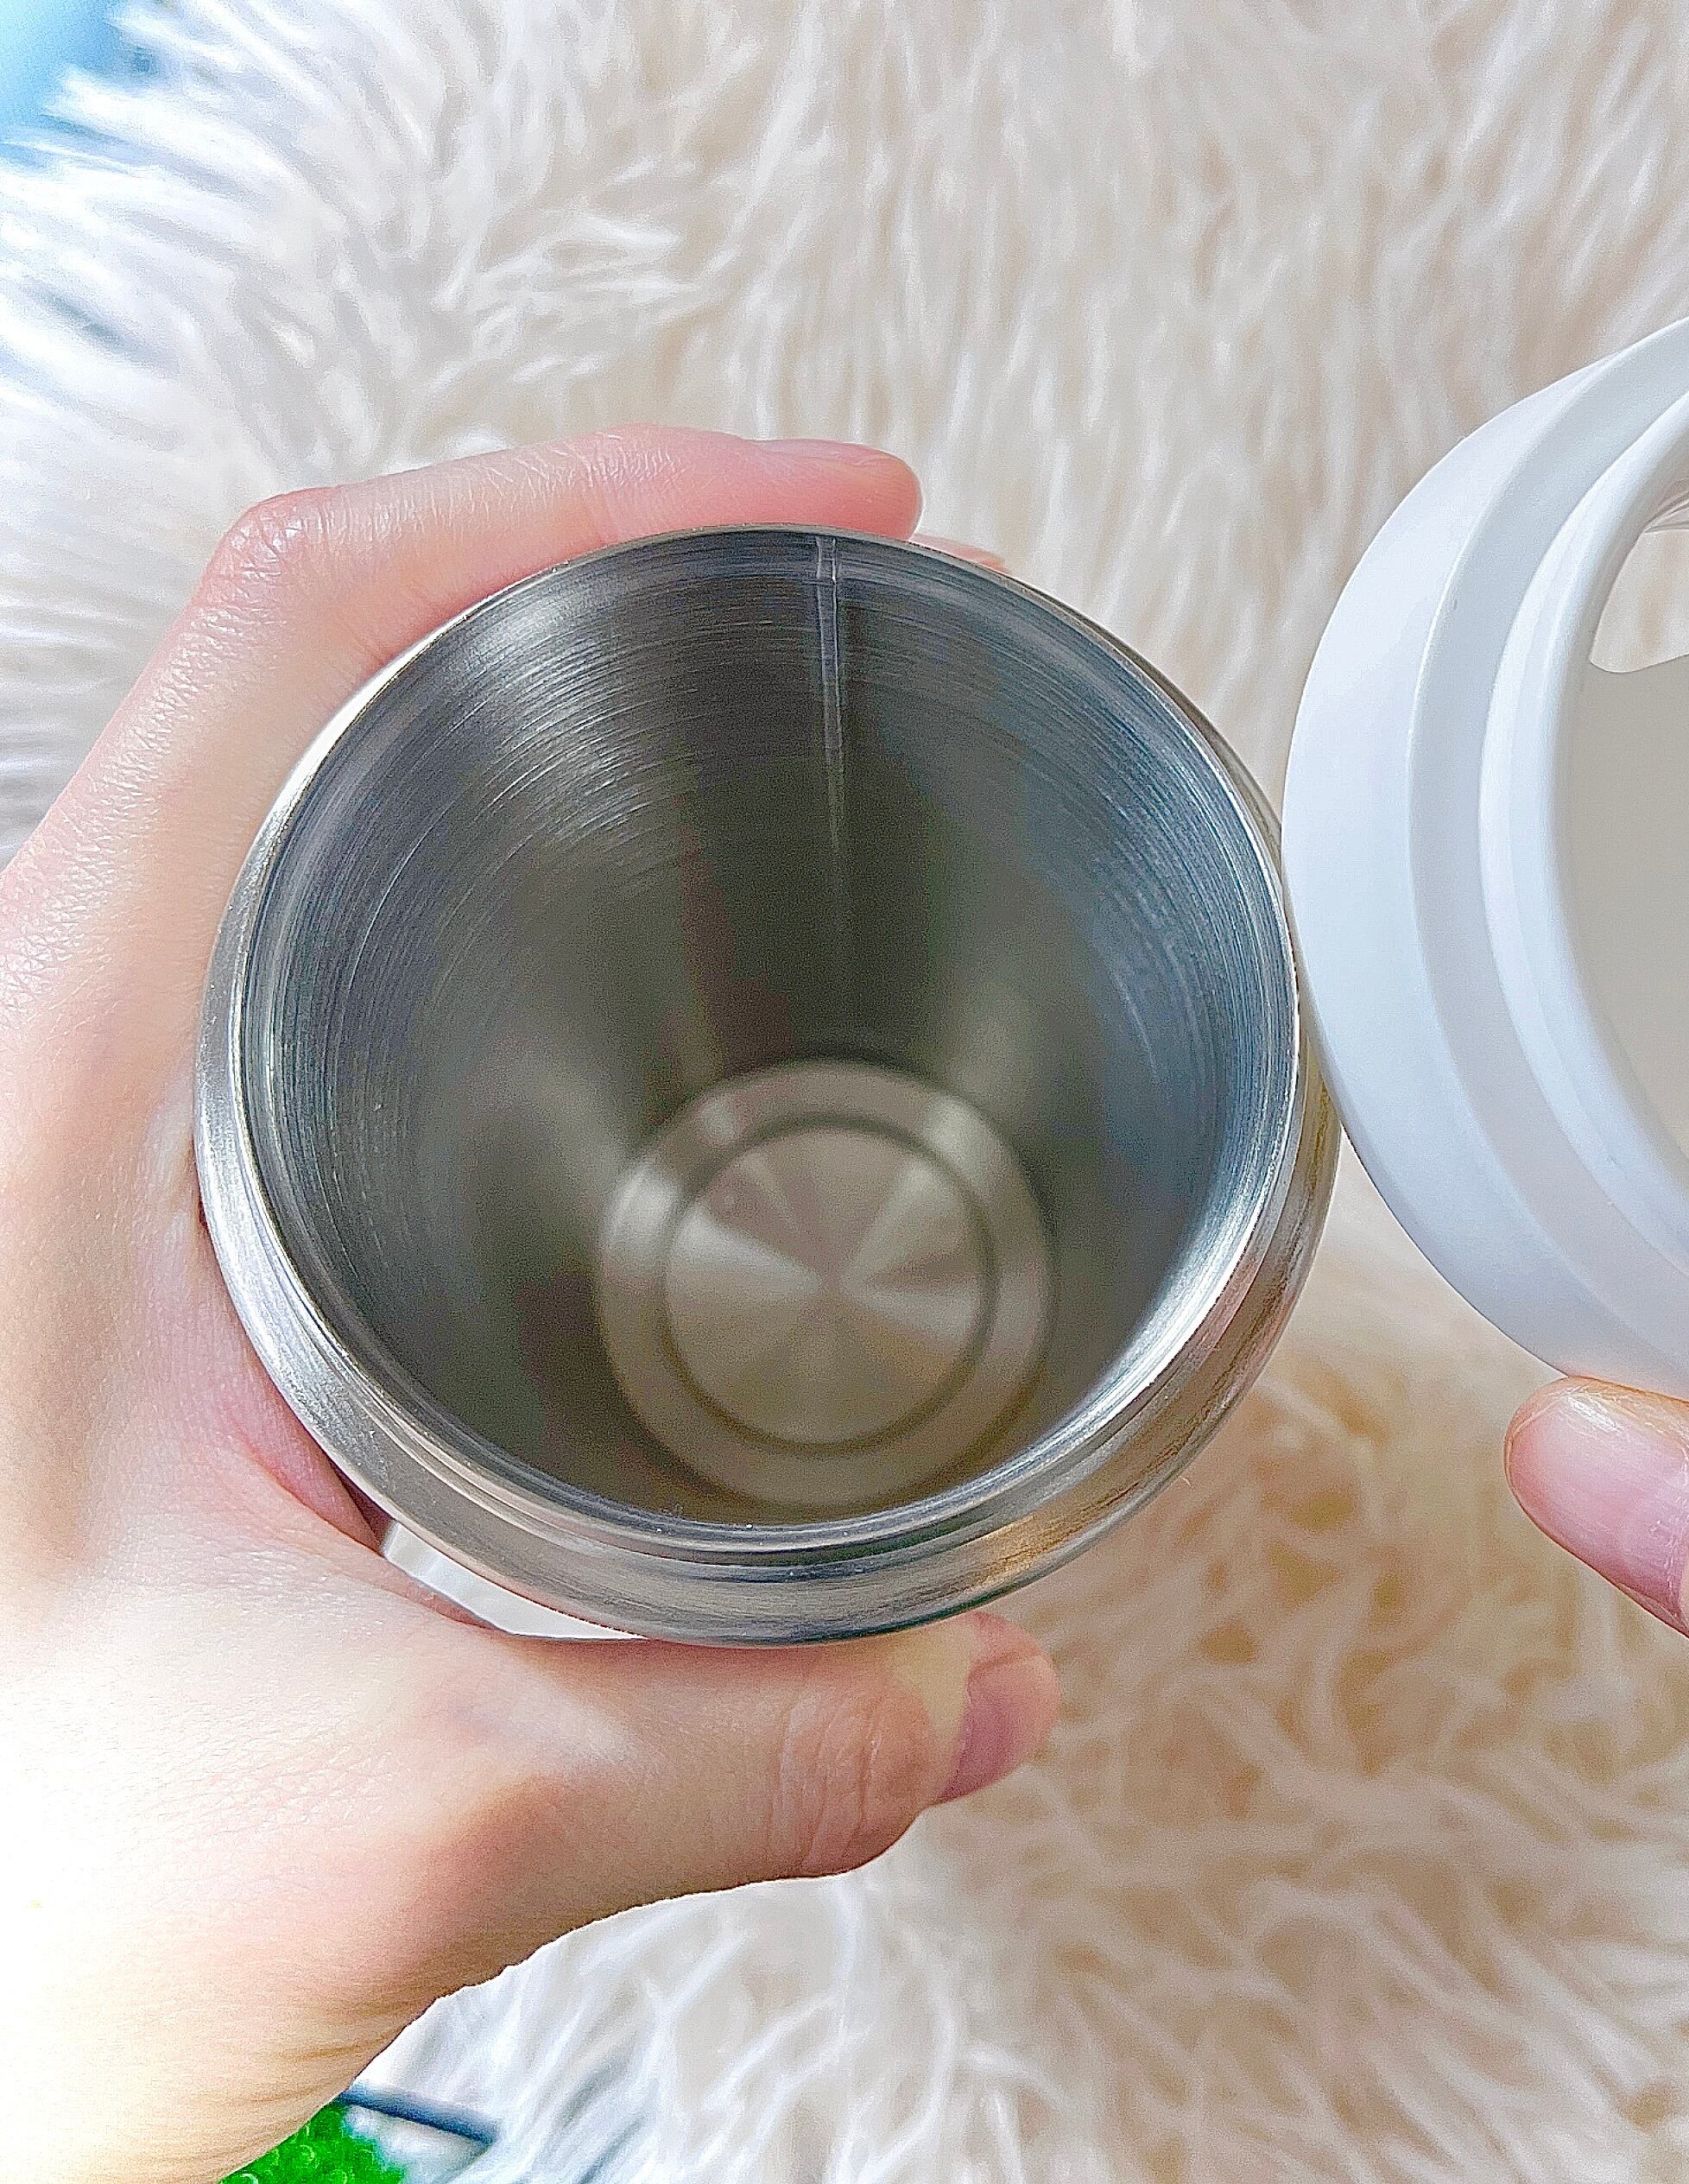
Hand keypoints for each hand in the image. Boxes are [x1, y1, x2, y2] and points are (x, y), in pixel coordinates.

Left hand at [0, 433, 1059, 2183]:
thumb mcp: (390, 1811)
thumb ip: (746, 1743)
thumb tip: (978, 1684)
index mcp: (69, 1074)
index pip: (310, 622)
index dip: (588, 497)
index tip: (817, 502)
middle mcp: (68, 1048)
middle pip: (330, 650)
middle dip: (603, 573)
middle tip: (818, 590)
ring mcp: (104, 1117)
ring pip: (322, 789)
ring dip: (546, 723)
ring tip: (752, 725)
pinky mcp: (150, 1214)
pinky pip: (330, 949)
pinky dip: (504, 898)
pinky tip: (626, 988)